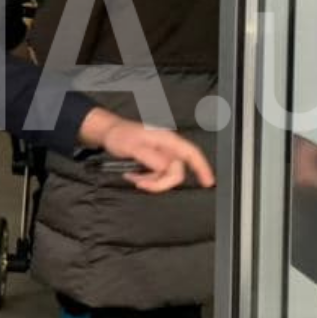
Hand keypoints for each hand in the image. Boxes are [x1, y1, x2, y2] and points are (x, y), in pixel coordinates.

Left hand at [81, 112, 215, 192]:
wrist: (108, 133)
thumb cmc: (120, 135)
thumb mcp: (133, 147)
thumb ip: (152, 158)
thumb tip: (167, 168)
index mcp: (167, 140)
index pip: (191, 153)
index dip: (202, 168)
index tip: (208, 183)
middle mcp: (168, 147)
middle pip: (177, 171)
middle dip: (160, 182)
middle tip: (141, 184)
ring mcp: (162, 154)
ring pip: (166, 176)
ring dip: (151, 181)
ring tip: (133, 177)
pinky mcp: (155, 161)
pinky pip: (157, 175)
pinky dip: (147, 179)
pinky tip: (134, 176)